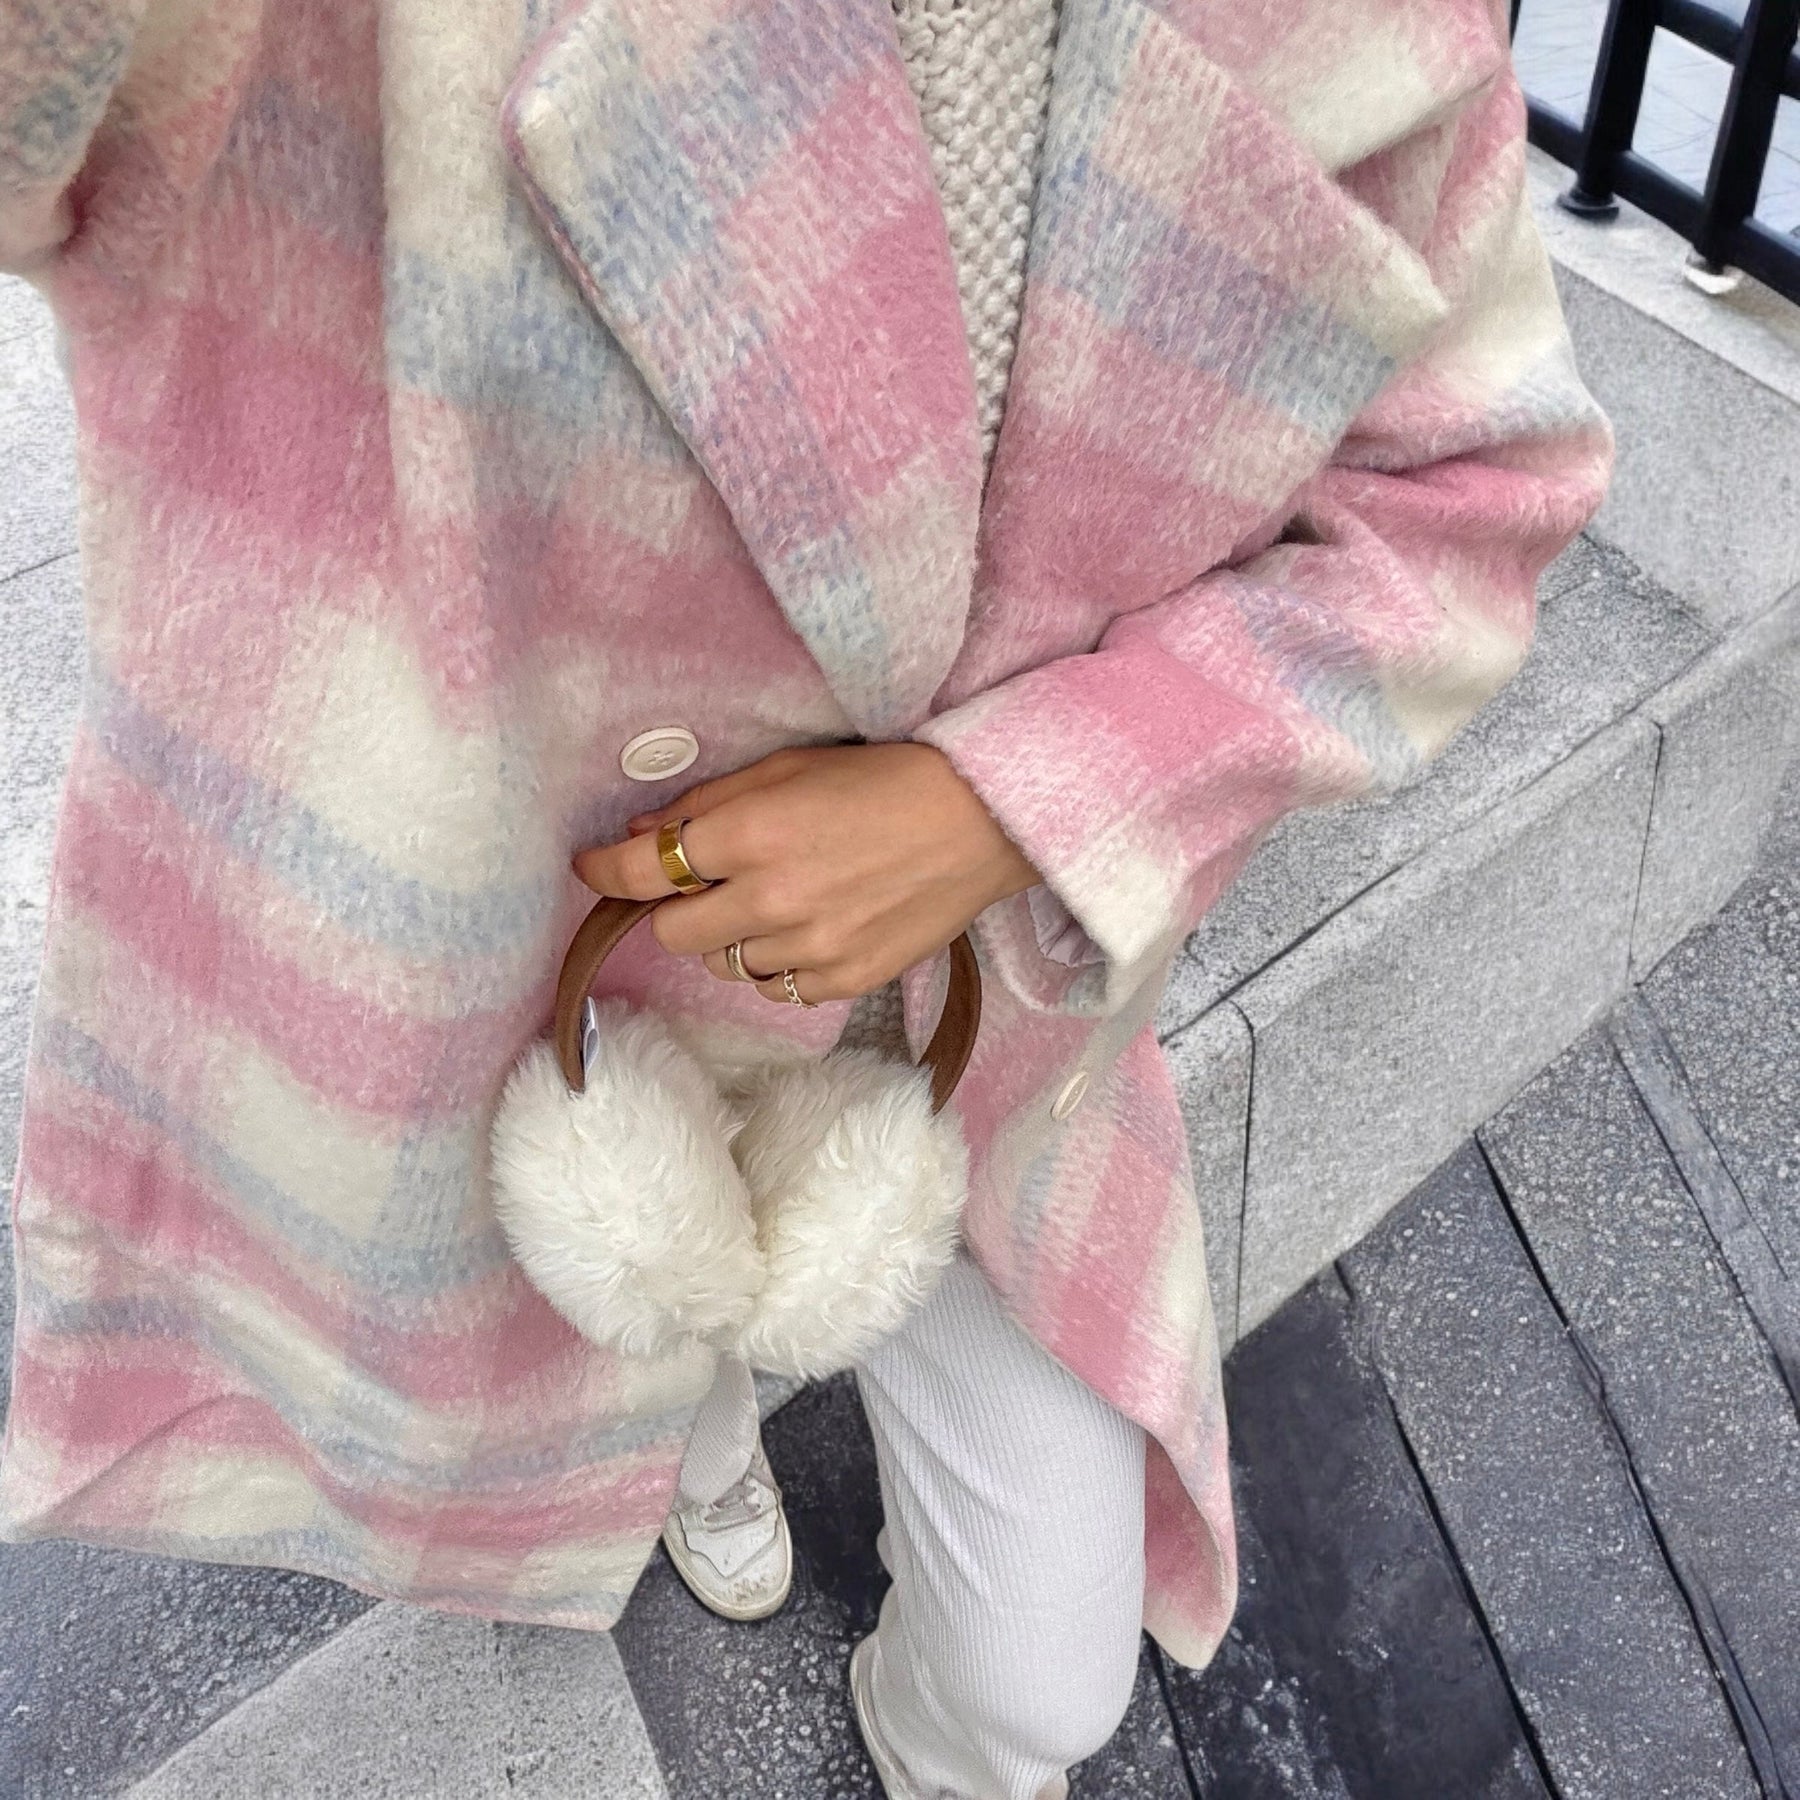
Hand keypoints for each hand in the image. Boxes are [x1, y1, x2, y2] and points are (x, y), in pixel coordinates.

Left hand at [570, 744, 1040, 1004]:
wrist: (980, 821)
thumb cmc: (885, 779)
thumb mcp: (789, 768)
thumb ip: (710, 802)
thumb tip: (643, 832)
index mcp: (751, 834)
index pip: (643, 870)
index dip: (604, 871)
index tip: (590, 868)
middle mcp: (772, 899)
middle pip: (673, 934)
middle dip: (677, 909)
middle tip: (706, 884)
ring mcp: (810, 948)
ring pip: (727, 965)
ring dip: (735, 937)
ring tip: (778, 901)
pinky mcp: (845, 979)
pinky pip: (780, 989)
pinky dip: (782, 964)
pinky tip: (814, 927)